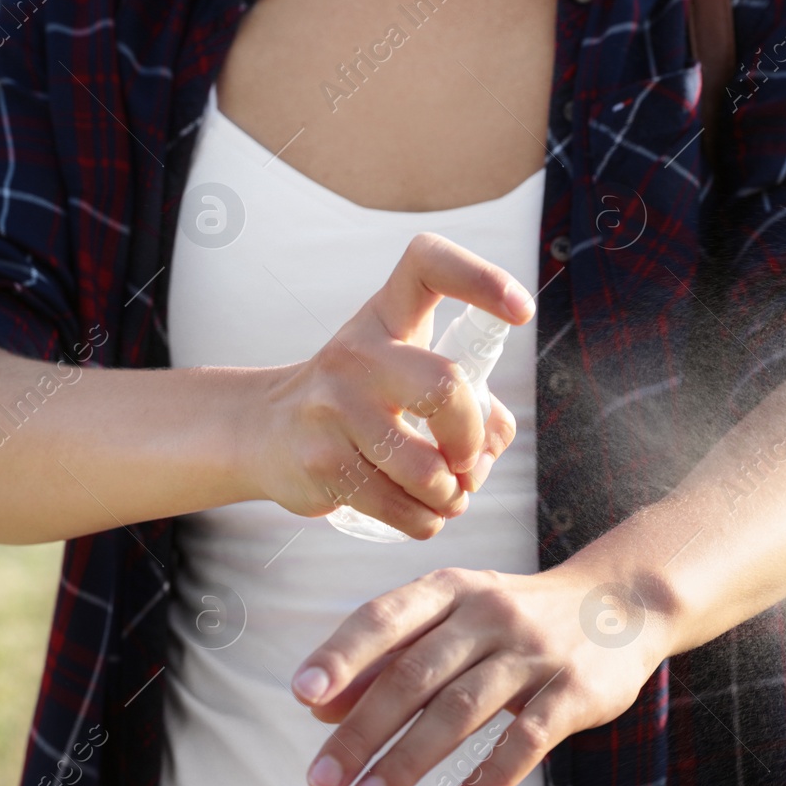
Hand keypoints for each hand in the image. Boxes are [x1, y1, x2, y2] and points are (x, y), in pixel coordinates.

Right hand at [249, 232, 532, 539]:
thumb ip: (467, 399)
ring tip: (444, 495)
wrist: (264, 431)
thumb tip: (493, 444)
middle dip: (471, 439)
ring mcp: (334, 407)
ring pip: (426, 470)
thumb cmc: (357, 402)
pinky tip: (419, 512)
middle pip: (444, 386)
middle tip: (468, 462)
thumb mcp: (404, 376)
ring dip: (450, 497)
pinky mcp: (322, 462)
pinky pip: (399, 507)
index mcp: (387, 317)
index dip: (481, 278)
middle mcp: (359, 353)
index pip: (428, 265)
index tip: (521, 310)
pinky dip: (424, 520)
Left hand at [289, 563, 670, 785]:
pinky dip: (492, 777)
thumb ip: (390, 657)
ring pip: (461, 709)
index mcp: (451, 589)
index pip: (384, 618)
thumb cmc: (515, 618)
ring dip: (409, 760)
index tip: (302, 695)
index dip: (342, 655)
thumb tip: (318, 705)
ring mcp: (534, 652)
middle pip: (414, 674)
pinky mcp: (576, 691)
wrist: (622, 602)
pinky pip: (528, 738)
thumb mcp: (454, 619)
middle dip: (362, 730)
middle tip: (321, 779)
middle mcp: (488, 613)